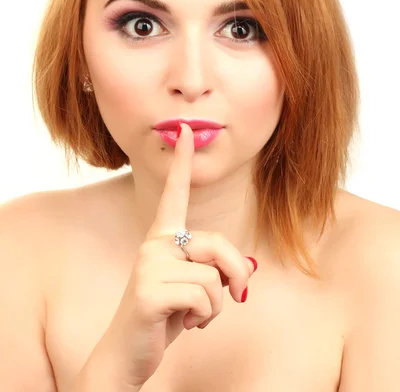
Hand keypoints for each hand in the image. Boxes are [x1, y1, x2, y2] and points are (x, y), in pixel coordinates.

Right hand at [90, 123, 256, 389]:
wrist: (127, 354)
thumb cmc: (165, 315)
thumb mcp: (194, 287)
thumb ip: (216, 269)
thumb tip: (248, 270)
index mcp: (163, 238)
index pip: (174, 194)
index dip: (181, 161)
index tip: (186, 128)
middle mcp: (155, 244)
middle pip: (218, 244)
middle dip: (235, 275)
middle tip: (235, 297)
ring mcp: (149, 265)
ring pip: (214, 278)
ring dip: (214, 306)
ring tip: (192, 315)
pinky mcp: (149, 290)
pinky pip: (204, 297)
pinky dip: (204, 318)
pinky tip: (181, 324)